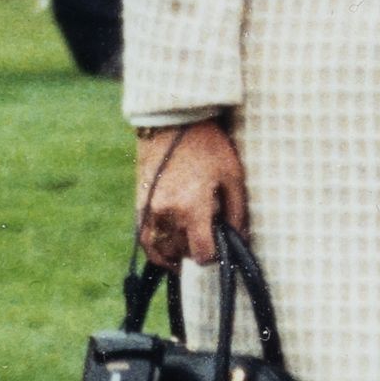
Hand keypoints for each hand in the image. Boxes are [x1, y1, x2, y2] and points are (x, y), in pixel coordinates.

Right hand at [135, 120, 247, 267]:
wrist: (173, 125)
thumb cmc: (209, 148)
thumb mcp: (233, 177)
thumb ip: (237, 213)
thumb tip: (240, 240)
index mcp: (190, 208)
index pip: (201, 253)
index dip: (215, 255)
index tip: (223, 246)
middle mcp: (165, 215)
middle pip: (183, 253)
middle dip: (198, 248)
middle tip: (210, 232)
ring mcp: (148, 212)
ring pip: (163, 250)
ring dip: (179, 250)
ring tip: (193, 238)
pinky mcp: (138, 207)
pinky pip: (145, 242)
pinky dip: (158, 251)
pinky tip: (172, 252)